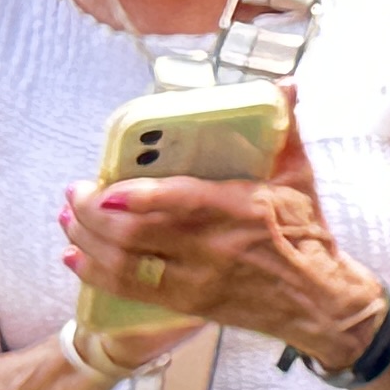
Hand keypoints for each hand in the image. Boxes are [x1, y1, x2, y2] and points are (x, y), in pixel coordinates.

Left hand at [58, 117, 376, 361]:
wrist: (321, 302)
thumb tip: (284, 86)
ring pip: (124, 262)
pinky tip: (74, 256)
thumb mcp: (300, 178)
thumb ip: (285, 130)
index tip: (104, 187)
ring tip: (68, 219)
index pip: (180, 202)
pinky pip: (130, 289)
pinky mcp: (188, 302)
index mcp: (242, 208)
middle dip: (92, 213)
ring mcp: (198, 278)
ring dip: (86, 240)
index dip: (136, 198)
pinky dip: (95, 273)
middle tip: (75, 192)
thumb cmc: (309, 236)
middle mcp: (214, 246)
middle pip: (136, 234)